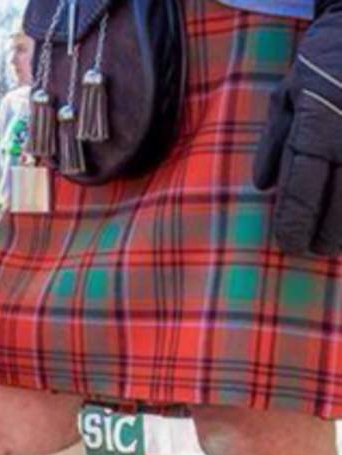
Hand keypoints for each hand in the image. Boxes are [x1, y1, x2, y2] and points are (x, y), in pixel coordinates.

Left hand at [254, 6, 341, 255]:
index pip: (302, 192)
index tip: (289, 244)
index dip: (295, 226)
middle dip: (325, 236)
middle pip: (339, 207)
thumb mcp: (288, 93)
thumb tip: (263, 185)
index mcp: (317, 128)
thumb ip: (275, 141)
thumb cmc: (325, 61)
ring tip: (334, 242)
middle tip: (314, 249)